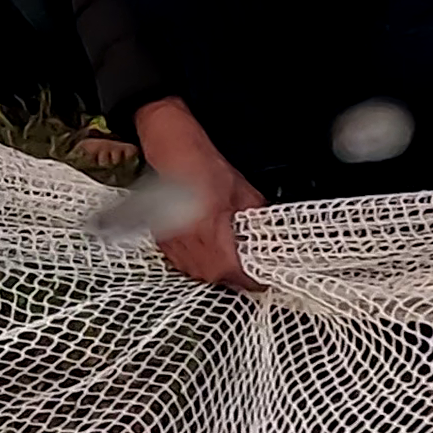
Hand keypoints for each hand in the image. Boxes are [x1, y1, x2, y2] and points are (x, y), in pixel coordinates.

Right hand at [132, 99, 266, 289]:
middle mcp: (187, 239)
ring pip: (196, 272)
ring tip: (230, 267)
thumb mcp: (244, 192)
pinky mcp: (163, 237)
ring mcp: (172, 240)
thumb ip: (257, 220)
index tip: (261, 280)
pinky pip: (182, 261)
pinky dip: (198, 263)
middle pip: (213, 275)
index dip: (249, 279)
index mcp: (209, 230)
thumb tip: (269, 236)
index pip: (232, 270)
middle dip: (233, 278)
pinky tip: (208, 255)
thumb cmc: (204, 167)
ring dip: (215, 273)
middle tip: (249, 275)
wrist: (174, 152)